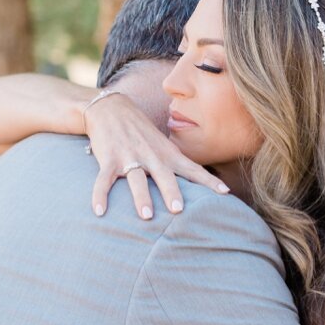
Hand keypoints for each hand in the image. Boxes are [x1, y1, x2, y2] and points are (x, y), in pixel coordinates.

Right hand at [85, 92, 229, 219]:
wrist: (110, 108)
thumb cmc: (141, 131)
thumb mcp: (163, 144)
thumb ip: (177, 162)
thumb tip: (198, 183)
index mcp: (167, 154)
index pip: (192, 169)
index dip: (208, 181)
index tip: (225, 193)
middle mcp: (151, 156)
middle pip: (164, 176)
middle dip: (172, 192)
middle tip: (179, 210)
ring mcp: (129, 157)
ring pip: (136, 180)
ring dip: (141, 198)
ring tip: (146, 216)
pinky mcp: (108, 159)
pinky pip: (103, 180)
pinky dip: (100, 196)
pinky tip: (99, 211)